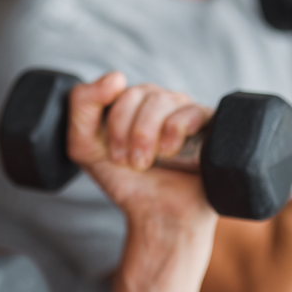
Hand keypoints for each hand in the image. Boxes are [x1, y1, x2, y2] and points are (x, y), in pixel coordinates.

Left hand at [66, 72, 213, 232]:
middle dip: (129, 134)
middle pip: (138, 93)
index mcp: (130, 102)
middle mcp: (158, 100)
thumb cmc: (127, 181)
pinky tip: (173, 150)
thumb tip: (116, 76)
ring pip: (162, 99)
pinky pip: (192, 111)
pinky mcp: (209, 124)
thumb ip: (82, 105)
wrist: (158, 215)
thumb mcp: (85, 146)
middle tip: (133, 163)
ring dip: (148, 136)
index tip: (116, 156)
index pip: (115, 87)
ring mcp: (184, 110)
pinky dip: (177, 130)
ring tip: (150, 162)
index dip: (113, 123)